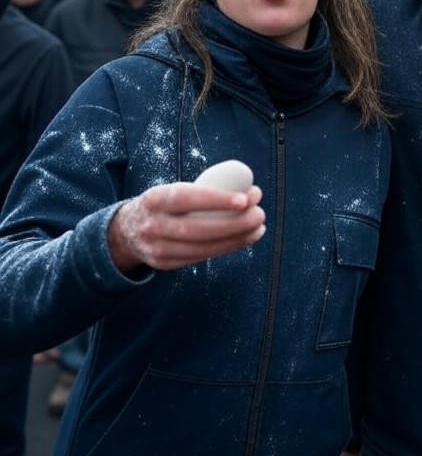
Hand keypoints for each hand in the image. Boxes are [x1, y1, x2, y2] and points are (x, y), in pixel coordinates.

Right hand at [107, 183, 265, 272]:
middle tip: (259, 214)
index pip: (187, 198)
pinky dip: (224, 248)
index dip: (216, 199)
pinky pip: (200, 257)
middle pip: (198, 229)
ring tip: (258, 228)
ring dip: (235, 239)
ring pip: (202, 248)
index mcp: (155, 199)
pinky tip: (242, 239)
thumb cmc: (164, 204)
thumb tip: (248, 191)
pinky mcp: (165, 264)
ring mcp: (157, 249)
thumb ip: (202, 191)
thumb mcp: (172, 190)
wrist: (127, 230)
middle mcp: (153, 226)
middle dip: (234, 223)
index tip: (245, 199)